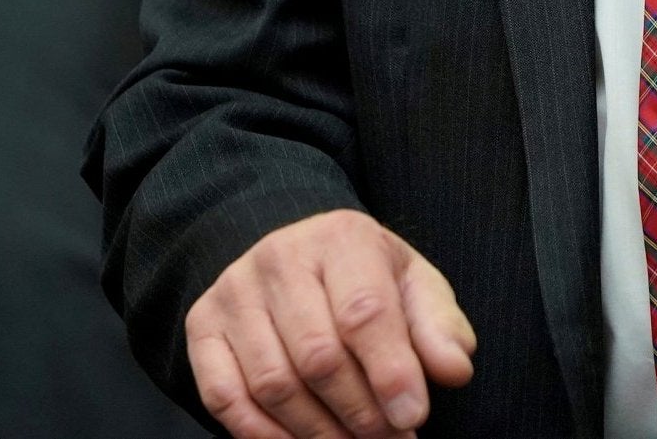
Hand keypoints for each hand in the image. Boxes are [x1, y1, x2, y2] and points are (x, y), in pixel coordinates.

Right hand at [186, 208, 476, 438]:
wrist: (294, 256)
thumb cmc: (364, 279)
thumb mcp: (411, 286)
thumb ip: (438, 326)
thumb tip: (454, 369)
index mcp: (342, 237)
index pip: (364, 311)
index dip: (390, 372)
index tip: (413, 417)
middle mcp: (280, 257)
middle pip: (318, 356)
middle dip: (360, 412)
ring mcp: (234, 292)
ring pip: (273, 384)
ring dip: (318, 432)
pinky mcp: (202, 326)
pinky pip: (225, 398)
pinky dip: (263, 436)